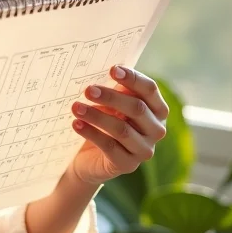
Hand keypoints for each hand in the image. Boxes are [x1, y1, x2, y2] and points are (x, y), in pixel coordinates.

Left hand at [69, 65, 168, 185]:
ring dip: (96, 116)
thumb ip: (112, 87)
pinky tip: (76, 124)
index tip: (112, 69)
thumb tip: (97, 67)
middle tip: (88, 90)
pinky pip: (110, 147)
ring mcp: (144, 149)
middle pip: (137, 108)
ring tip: (75, 107)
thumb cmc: (102, 120)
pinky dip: (91, 133)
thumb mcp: (108, 102)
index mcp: (156, 109)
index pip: (150, 89)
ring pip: (122, 129)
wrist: (87, 157)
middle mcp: (156, 129)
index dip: (133, 78)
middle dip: (111, 97)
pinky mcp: (128, 165)